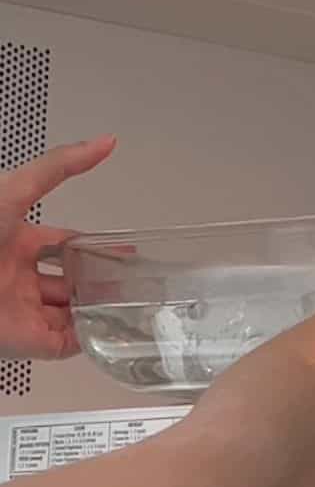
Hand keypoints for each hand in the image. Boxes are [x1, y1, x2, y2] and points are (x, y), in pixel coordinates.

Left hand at [0, 137, 115, 359]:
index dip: (91, 246)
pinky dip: (85, 340)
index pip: (61, 245)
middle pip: (68, 282)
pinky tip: (106, 330)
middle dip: (98, 281)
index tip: (119, 248)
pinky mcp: (25, 339)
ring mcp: (22, 309)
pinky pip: (63, 343)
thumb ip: (57, 167)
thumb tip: (101, 143)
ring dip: (96, 310)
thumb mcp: (14, 192)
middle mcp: (18, 277)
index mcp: (16, 243)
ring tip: (127, 305)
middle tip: (128, 280)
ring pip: (69, 314)